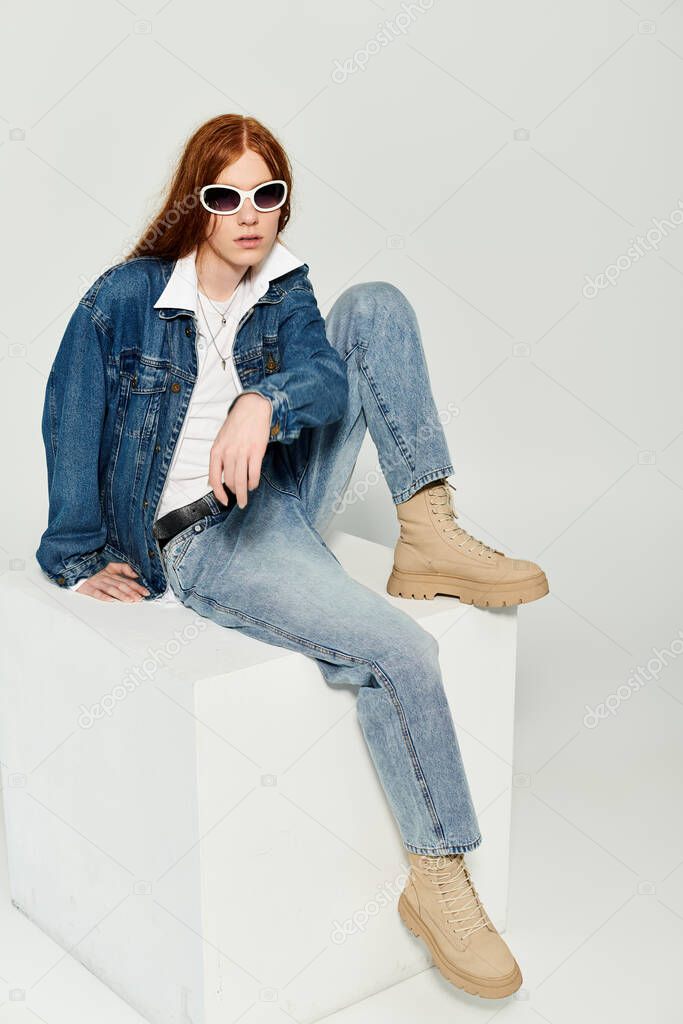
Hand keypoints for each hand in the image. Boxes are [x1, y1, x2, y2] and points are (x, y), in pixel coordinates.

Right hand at [76, 562, 150, 601]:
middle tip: (140, 598)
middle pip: (121, 585)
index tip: (146, 592)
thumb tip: (135, 574)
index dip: (137, 586)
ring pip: (111, 589)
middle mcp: (105, 578)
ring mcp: (96, 583)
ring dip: (121, 595)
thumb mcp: (109, 564)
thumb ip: (123, 568)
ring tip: (130, 600)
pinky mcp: (87, 588)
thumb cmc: (92, 568)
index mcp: (110, 573)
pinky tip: (111, 600)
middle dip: (132, 592)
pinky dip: (104, 596)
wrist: (74, 566)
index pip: (127, 580)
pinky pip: (96, 593)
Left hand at [208, 392, 270, 508]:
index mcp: (217, 451)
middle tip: (239, 499)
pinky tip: (253, 485)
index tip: (224, 501)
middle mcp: (228, 453)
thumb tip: (215, 480)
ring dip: (244, 492)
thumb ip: (218, 459)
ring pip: (241, 481)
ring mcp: (242, 452)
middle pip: (230, 482)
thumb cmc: (236, 425)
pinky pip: (254, 474)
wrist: (252, 408)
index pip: (214, 478)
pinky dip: (253, 483)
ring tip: (246, 497)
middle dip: (234, 493)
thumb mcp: (221, 441)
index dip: (218, 494)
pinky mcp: (256, 451)